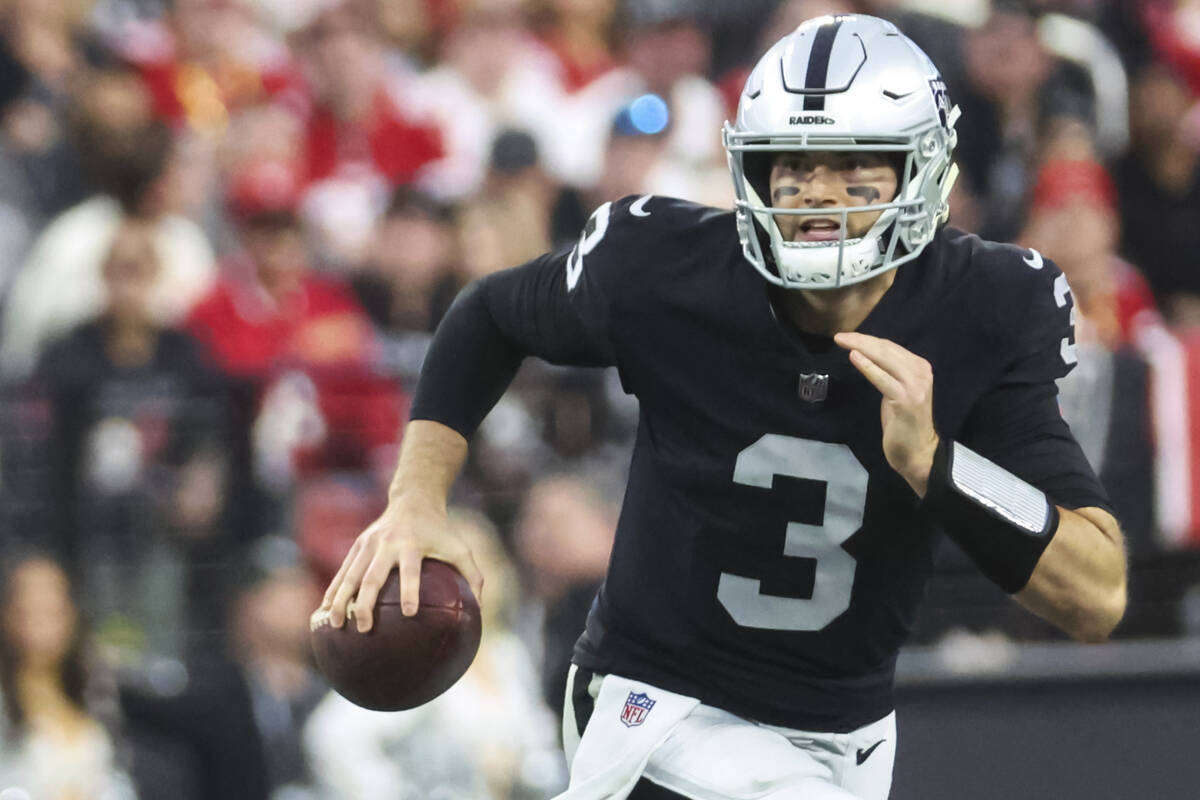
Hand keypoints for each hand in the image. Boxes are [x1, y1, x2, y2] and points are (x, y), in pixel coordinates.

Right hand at [318, 494, 483, 631]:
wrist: (413, 499)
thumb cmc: (440, 530)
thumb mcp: (460, 547)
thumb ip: (473, 576)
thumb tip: (480, 610)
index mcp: (412, 544)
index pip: (410, 570)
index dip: (411, 590)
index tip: (410, 613)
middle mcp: (387, 544)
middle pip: (372, 576)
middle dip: (366, 603)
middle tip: (364, 628)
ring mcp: (368, 544)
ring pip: (350, 575)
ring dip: (341, 600)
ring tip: (336, 625)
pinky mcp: (358, 546)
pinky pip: (343, 571)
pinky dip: (333, 590)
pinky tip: (325, 611)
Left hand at [834, 331, 938, 495]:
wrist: (917, 451)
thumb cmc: (903, 422)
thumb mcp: (896, 391)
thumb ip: (888, 372)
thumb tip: (867, 354)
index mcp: (919, 367)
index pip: (890, 347)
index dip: (867, 340)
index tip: (848, 337)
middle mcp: (921, 372)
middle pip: (886, 349)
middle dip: (861, 340)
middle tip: (839, 336)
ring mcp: (915, 385)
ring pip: (884, 359)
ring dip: (861, 347)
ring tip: (842, 341)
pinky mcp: (906, 399)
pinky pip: (882, 378)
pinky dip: (867, 367)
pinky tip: (854, 357)